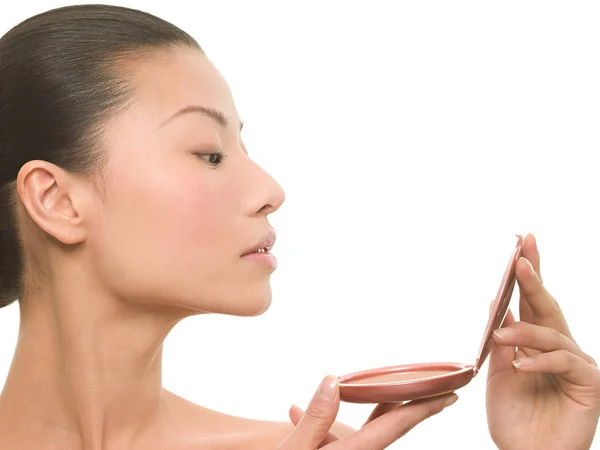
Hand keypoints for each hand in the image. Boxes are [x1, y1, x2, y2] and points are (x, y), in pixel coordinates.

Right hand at [277, 375, 457, 448]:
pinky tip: (295, 412)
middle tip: (439, 388)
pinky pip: (339, 438)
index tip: (450, 395)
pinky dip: (327, 423)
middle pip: (389, 427)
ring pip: (364, 431)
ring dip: (370, 409)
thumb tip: (333, 381)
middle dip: (412, 405)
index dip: (424, 408)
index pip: (395, 426)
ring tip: (371, 389)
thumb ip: (315, 418)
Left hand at [487, 234, 599, 449]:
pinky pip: (565, 361)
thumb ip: (501, 339)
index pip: (531, 301)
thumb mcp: (498, 373)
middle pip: (547, 304)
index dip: (528, 273)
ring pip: (551, 333)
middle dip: (534, 277)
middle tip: (523, 253)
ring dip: (523, 332)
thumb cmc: (514, 418)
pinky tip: (520, 367)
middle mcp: (557, 347)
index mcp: (535, 342)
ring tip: (500, 336)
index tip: (522, 244)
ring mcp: (575, 363)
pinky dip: (539, 362)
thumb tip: (496, 302)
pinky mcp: (589, 383)